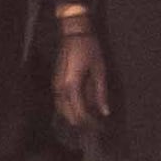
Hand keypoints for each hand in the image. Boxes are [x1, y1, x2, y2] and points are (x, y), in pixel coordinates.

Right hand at [52, 20, 110, 134]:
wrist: (73, 33)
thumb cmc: (89, 49)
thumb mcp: (99, 70)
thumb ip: (100, 93)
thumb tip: (105, 112)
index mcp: (72, 86)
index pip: (80, 113)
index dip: (91, 123)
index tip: (102, 128)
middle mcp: (60, 89)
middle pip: (70, 115)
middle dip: (84, 123)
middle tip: (98, 127)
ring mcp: (56, 86)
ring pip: (63, 111)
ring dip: (76, 117)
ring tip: (90, 120)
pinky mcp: (56, 83)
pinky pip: (61, 103)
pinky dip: (70, 110)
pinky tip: (81, 110)